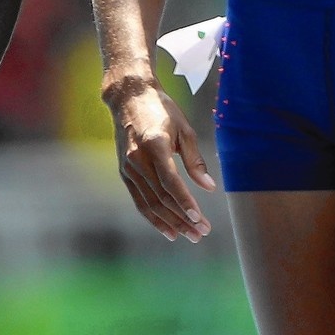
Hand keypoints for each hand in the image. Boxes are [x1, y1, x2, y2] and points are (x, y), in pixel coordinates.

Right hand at [111, 82, 214, 241]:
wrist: (129, 97)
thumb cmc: (162, 109)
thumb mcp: (184, 129)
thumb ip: (195, 160)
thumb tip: (209, 187)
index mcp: (154, 145)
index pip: (170, 182)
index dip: (184, 202)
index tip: (199, 219)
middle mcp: (137, 159)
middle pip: (161, 197)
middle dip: (182, 218)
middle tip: (201, 233)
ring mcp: (128, 168)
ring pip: (150, 204)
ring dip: (170, 223)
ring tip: (189, 236)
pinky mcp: (124, 173)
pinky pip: (139, 201)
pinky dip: (153, 218)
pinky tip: (168, 230)